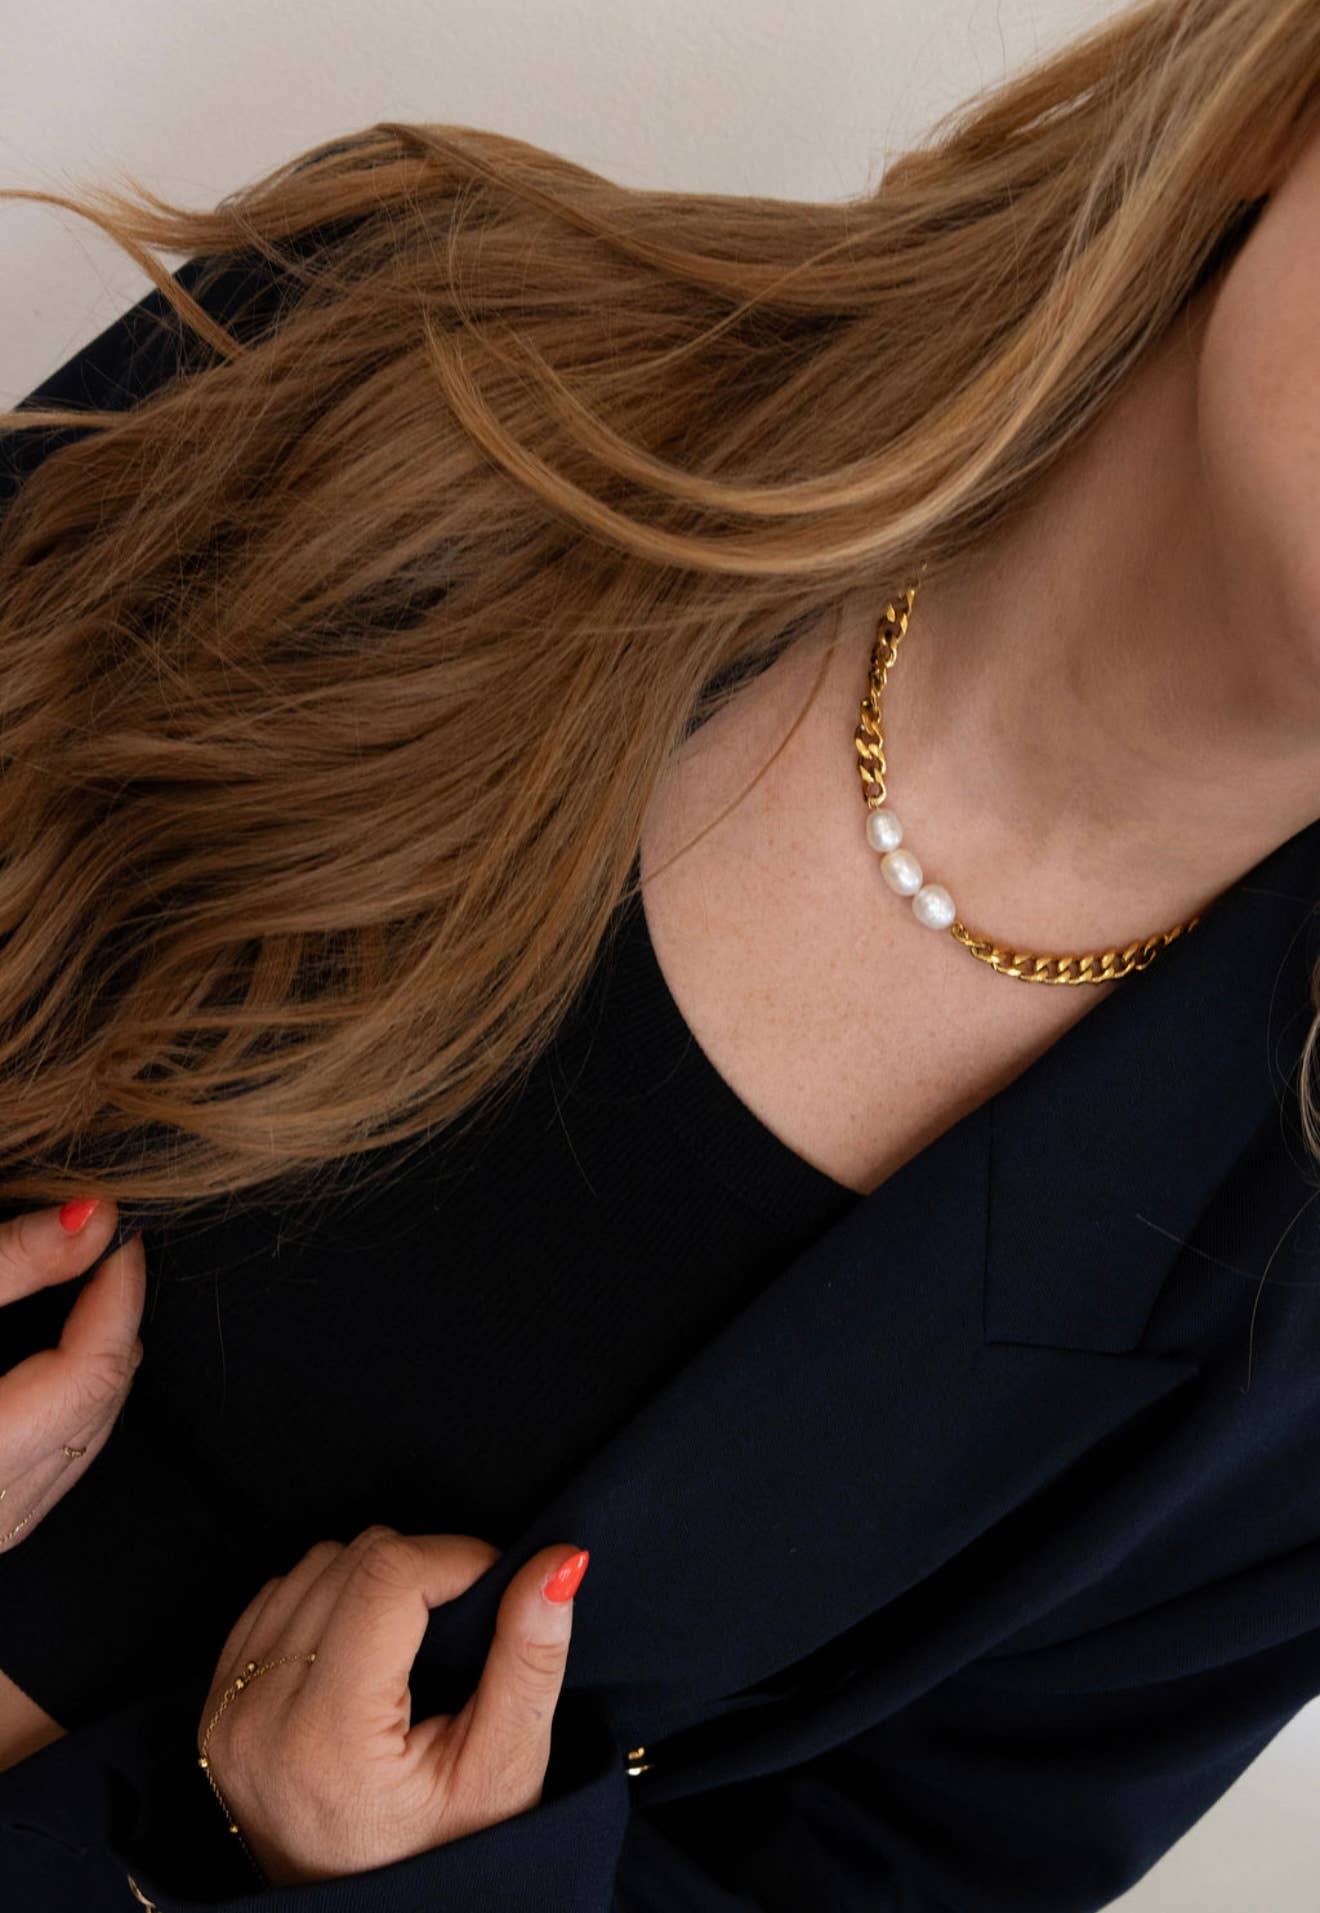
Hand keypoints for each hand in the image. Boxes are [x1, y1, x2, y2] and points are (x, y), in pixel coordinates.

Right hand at [0, 1199, 144, 1551]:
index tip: (122, 1227)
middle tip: (109, 1246)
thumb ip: (4, 1264)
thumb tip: (95, 1220)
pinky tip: (57, 1358)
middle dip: (112, 1325)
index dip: (118, 1294)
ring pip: (81, 1445)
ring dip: (95, 1367)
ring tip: (89, 1289)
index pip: (90, 1372)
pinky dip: (66, 1407)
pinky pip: (49, 1470)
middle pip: (95, 1410)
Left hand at [196, 1523, 590, 1885]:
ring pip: (313, 1566)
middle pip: (350, 1559)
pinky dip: (326, 1600)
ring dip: (371, 1581)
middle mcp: (260, 1717)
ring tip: (411, 1646)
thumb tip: (560, 1560)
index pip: (387, 1573)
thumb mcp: (506, 1770)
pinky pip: (275, 1596)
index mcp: (329, 1736)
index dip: (456, 1555)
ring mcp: (227, 1713)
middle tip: (459, 1629)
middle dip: (419, 1569)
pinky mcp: (215, 1710)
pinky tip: (362, 1651)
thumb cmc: (444, 1857)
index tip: (495, 1585)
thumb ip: (532, 1658)